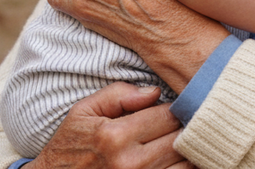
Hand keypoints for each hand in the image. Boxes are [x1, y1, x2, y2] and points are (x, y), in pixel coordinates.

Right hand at [28, 82, 189, 168]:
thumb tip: (155, 92)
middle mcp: (129, 163)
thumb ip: (118, 94)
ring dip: (184, 149)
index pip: (166, 115)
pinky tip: (170, 158)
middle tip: (176, 123)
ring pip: (184, 161)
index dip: (173, 108)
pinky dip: (180, 166)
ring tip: (173, 142)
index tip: (169, 109)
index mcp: (114, 136)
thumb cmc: (71, 146)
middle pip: (179, 138)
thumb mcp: (84, 111)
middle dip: (181, 127)